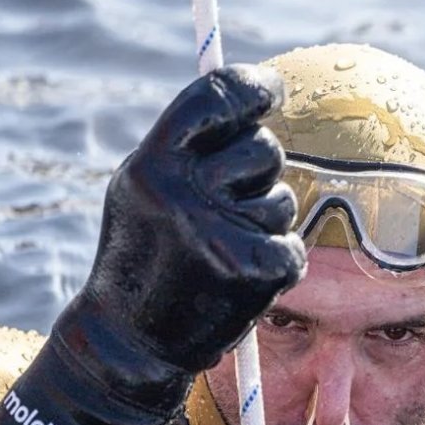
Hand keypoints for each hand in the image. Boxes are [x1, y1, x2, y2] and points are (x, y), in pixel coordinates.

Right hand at [55, 64, 306, 418]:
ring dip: (265, 222)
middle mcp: (186, 191)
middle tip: (231, 204)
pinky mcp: (255, 268)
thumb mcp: (146, 189)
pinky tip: (242, 278)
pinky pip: (294, 244)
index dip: (252, 86)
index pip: (215, 96)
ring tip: (222, 249)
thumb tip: (256, 97)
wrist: (131, 339)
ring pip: (281, 199)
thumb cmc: (147, 254)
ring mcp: (222, 231)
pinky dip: (278, 260)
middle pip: (264, 148)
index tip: (273, 90)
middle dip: (259, 171)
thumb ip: (190, 148)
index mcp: (154, 163)